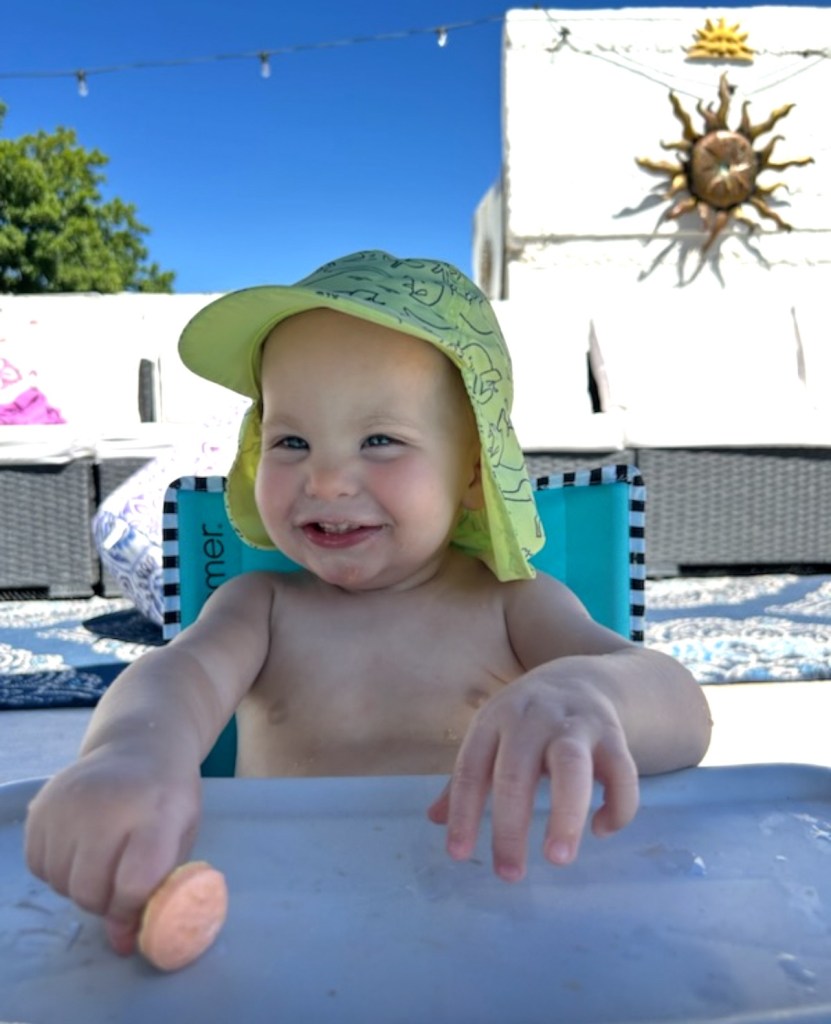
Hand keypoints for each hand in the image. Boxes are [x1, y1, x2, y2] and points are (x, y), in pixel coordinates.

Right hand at [25, 747, 200, 954]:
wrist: (140, 746)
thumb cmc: (168, 797)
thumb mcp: (181, 837)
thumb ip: (156, 889)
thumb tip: (121, 944)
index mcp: (156, 812)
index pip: (134, 884)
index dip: (134, 909)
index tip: (139, 907)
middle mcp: (106, 805)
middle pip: (90, 890)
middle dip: (106, 902)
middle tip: (120, 884)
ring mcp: (68, 803)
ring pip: (61, 883)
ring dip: (81, 886)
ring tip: (104, 858)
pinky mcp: (40, 805)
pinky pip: (38, 865)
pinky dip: (58, 869)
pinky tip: (81, 846)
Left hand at [427, 669, 638, 880]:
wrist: (580, 679)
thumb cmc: (524, 722)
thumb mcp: (490, 736)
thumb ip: (466, 778)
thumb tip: (434, 820)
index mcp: (494, 720)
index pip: (471, 768)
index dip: (463, 811)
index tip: (459, 855)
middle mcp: (532, 719)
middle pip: (517, 770)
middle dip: (511, 825)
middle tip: (509, 873)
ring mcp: (575, 724)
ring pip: (571, 765)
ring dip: (564, 813)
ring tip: (558, 858)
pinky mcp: (613, 734)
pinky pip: (622, 772)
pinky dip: (616, 804)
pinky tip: (602, 829)